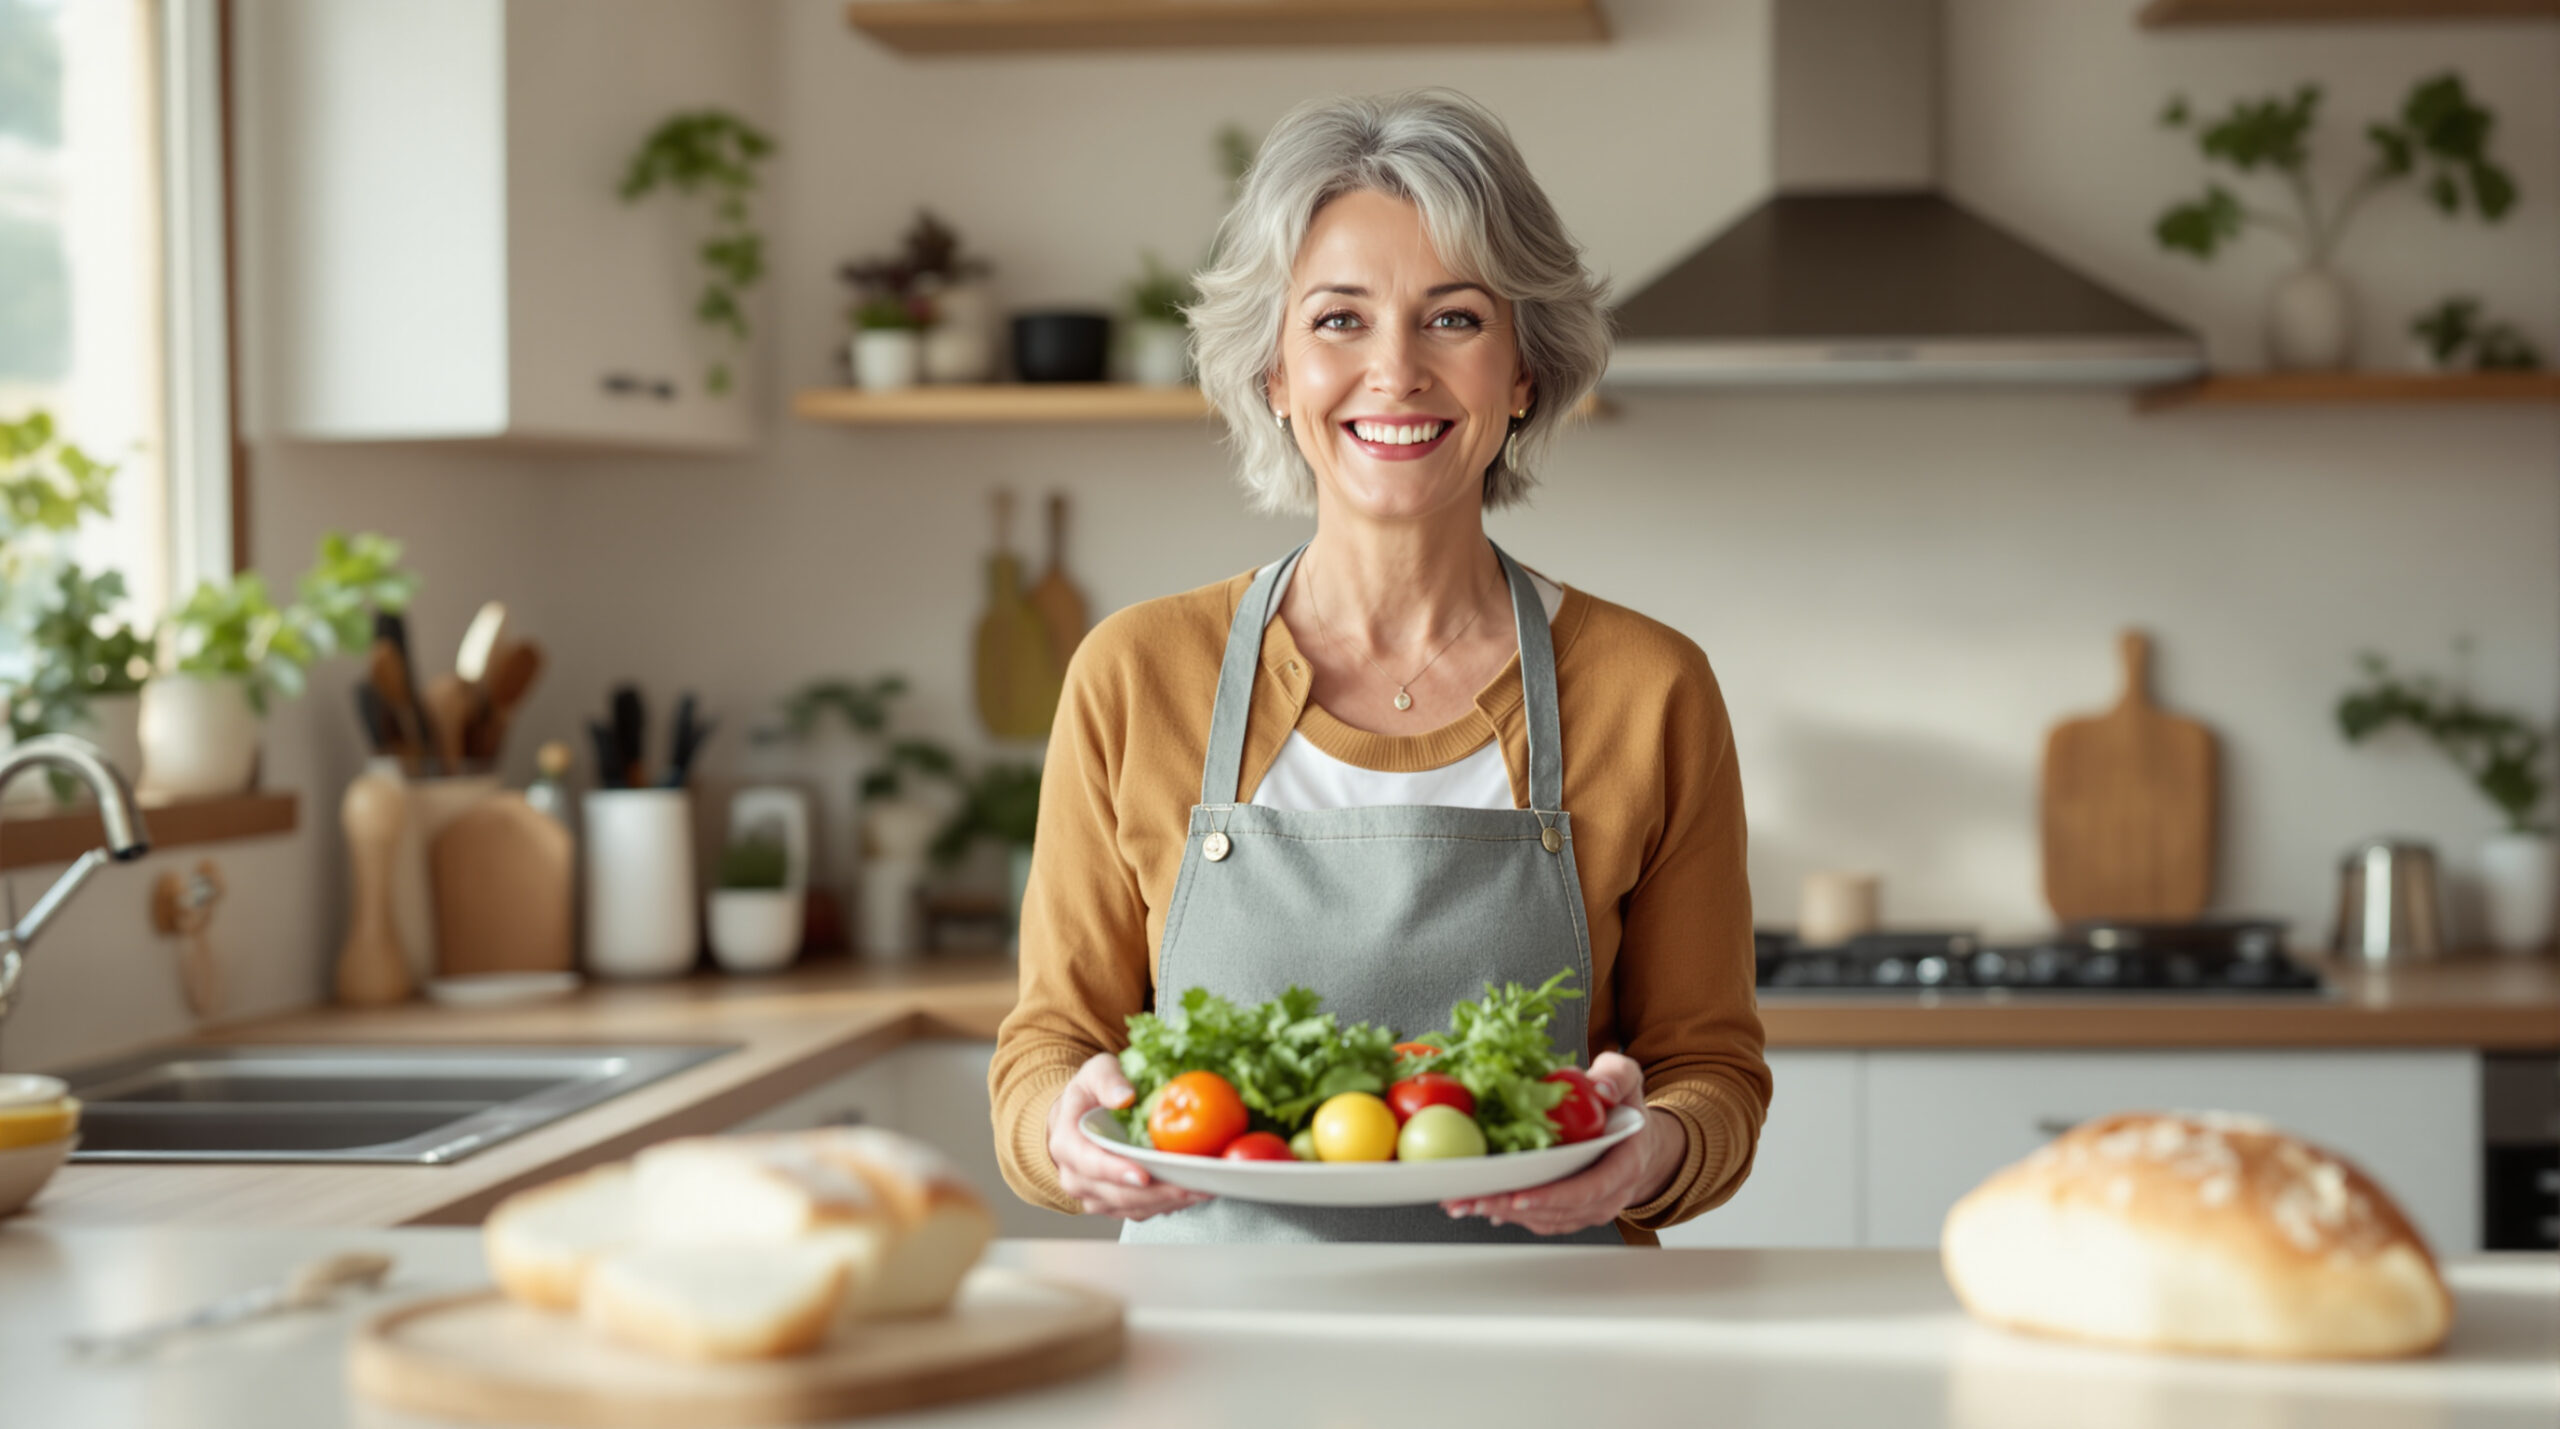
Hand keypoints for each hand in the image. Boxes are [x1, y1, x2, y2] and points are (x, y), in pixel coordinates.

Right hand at [1047, 1052, 1211, 1220]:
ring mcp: (1094, 1195)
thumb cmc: (1090, 1094)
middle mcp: (1076, 1177)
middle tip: (1190, 1185)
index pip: (1089, 1163)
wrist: (1078, 1118)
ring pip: (1132, 1208)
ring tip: (1202, 1190)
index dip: (1116, 1171)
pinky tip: (1193, 1193)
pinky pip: (1141, 1212)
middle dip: (1156, 1192)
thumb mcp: (1096, 1073)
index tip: (1143, 1175)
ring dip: (1168, 1202)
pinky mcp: (1114, 1205)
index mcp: (1066, 1145)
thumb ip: (1108, 1081)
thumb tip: (1124, 1097)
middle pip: (1116, 1194)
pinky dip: (1168, 1205)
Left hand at [1440, 1052, 1684, 1235]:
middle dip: (1512, 1206)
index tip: (1520, 1195)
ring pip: (1542, 1219)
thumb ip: (1616, 1077)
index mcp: (1624, 1165)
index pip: (1589, 1188)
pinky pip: (1537, 1218)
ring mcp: (1587, 1208)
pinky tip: (1478, 1203)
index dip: (1553, 1195)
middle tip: (1473, 1198)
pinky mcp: (1568, 1212)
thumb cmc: (1625, 1108)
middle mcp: (1608, 1195)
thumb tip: (1600, 1088)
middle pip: (1557, 1210)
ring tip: (1463, 1202)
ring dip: (1501, 1212)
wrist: (1635, 1140)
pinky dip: (1506, 1213)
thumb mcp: (1627, 1078)